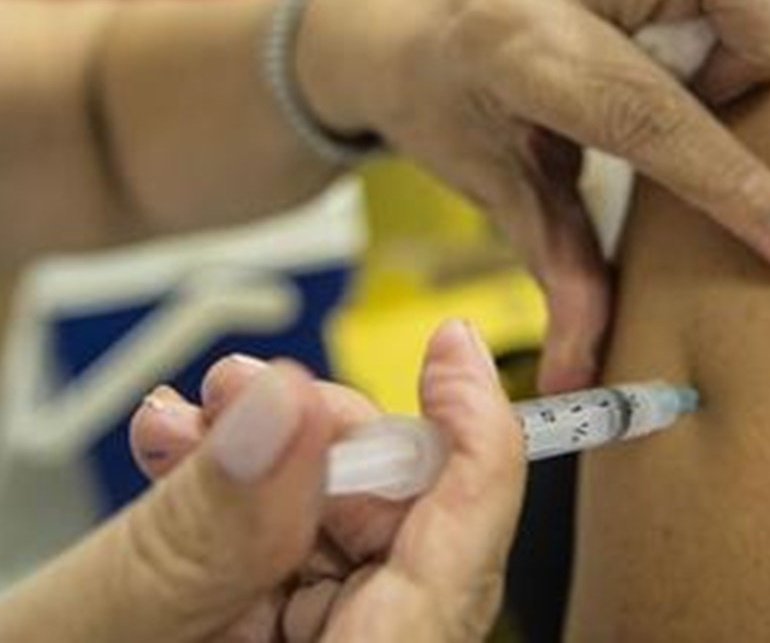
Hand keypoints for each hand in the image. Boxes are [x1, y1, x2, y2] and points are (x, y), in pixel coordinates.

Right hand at [0, 322, 523, 642]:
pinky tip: (181, 452)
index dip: (473, 441)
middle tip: (246, 387)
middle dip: (326, 435)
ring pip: (341, 530)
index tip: (453, 349)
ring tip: (191, 414)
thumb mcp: (104, 626)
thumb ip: (208, 523)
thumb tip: (286, 406)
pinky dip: (240, 495)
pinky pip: (290, 556)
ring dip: (267, 451)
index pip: (460, 563)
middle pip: (402, 528)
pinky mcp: (274, 640)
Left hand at [298, 0, 769, 392]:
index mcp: (517, 45)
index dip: (728, 182)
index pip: (641, 109)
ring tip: (728, 26)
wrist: (414, 14)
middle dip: (760, 37)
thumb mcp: (495, 190)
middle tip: (722, 89)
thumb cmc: (457, 110)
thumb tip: (593, 381)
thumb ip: (558, 274)